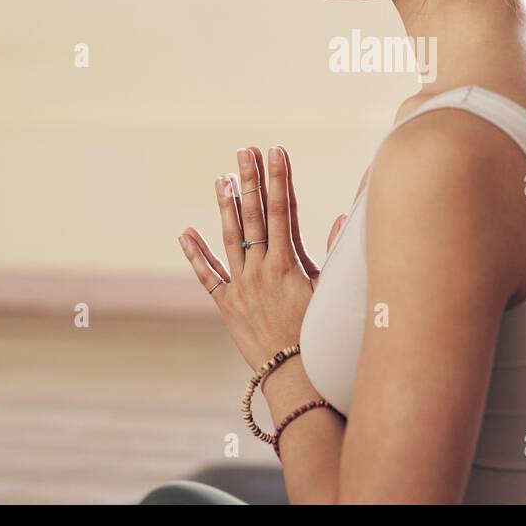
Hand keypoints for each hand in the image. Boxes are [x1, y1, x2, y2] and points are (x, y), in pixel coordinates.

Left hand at [178, 145, 325, 371]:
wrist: (293, 374)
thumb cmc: (318, 334)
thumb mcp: (330, 292)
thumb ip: (334, 252)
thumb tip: (341, 216)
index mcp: (286, 264)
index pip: (282, 210)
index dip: (279, 179)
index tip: (277, 152)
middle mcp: (259, 270)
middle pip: (254, 215)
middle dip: (251, 180)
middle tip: (245, 151)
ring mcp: (240, 286)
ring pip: (230, 238)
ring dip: (225, 206)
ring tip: (222, 178)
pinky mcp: (226, 305)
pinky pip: (206, 277)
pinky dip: (195, 254)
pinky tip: (185, 233)